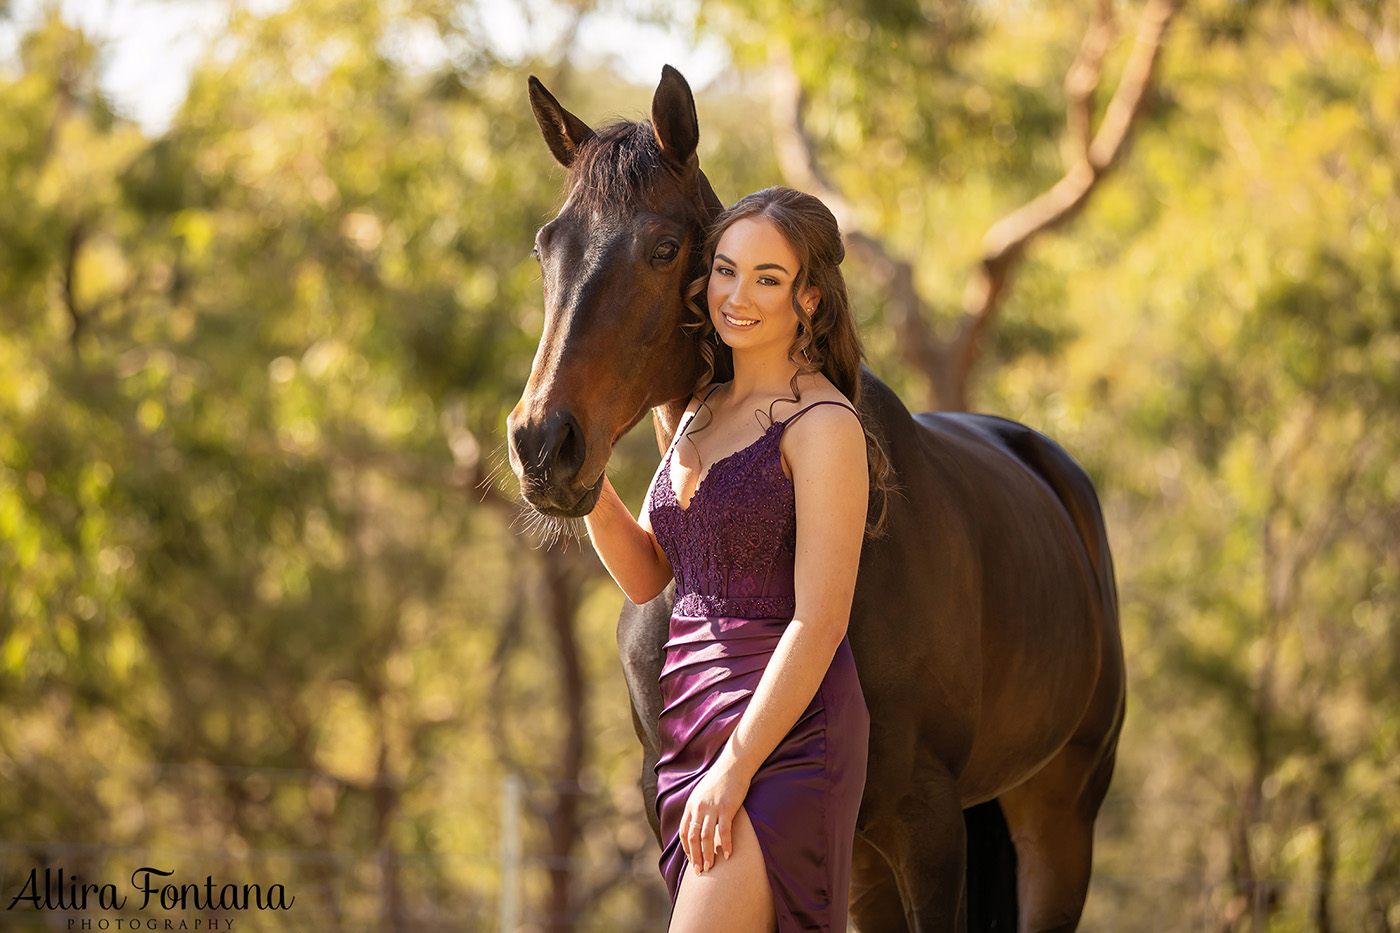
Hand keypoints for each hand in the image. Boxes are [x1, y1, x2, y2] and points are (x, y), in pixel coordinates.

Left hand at [678, 759, 750, 874]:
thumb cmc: (719, 780)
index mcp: (691, 805)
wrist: (733, 765)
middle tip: (699, 871)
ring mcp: (712, 808)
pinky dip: (725, 845)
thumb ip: (698, 808)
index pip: (684, 832)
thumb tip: (697, 824)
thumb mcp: (702, 793)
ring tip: (711, 867)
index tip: (692, 860)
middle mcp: (699, 808)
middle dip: (695, 857)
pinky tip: (727, 854)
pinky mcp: (727, 808)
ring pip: (706, 837)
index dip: (687, 848)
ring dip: (707, 855)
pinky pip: (724, 832)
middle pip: (693, 838)